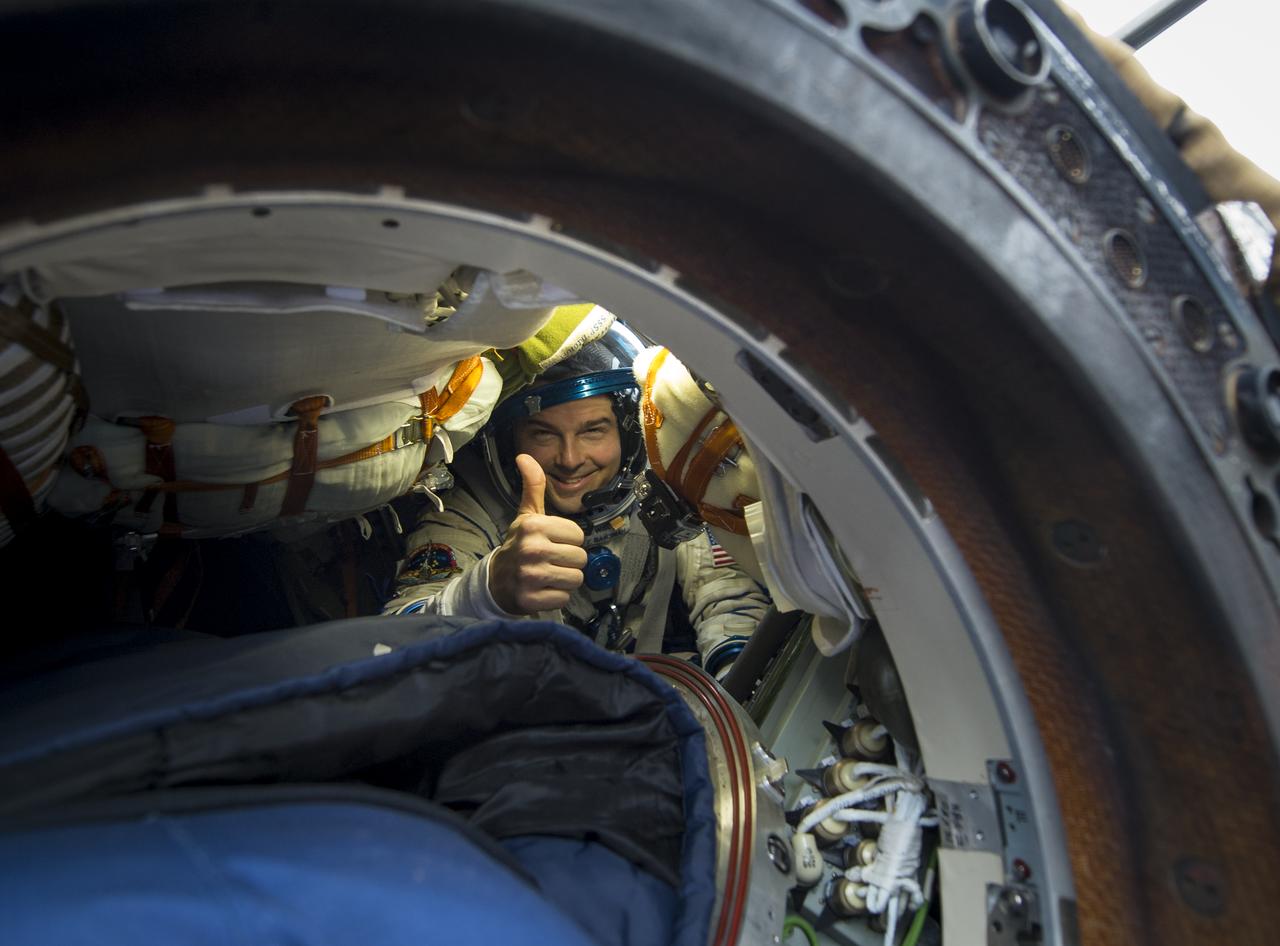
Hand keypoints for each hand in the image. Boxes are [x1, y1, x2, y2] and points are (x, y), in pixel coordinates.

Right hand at [489, 454, 587, 613]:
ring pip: (576, 578)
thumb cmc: (518, 545)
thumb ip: (533, 486)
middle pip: (580, 558)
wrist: (496, 581)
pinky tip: (542, 588)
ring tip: (548, 574)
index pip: (579, 535)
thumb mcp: (526, 515)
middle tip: (550, 560)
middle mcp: (532, 549)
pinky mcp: (531, 599)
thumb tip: (525, 456)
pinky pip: (564, 597)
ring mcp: (530, 576)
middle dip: (569, 561)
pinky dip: (556, 596)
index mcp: (534, 526)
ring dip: (565, 579)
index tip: (551, 543)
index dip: (568, 541)